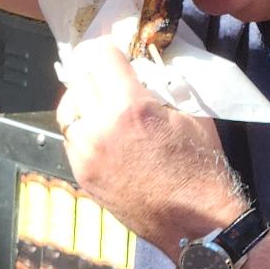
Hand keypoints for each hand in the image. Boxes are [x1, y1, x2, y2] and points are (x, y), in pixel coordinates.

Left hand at [58, 39, 246, 258]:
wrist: (195, 223)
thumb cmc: (201, 165)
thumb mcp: (192, 112)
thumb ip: (164, 82)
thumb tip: (148, 59)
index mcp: (130, 107)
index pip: (100, 55)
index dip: (111, 45)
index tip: (121, 47)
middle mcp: (98, 128)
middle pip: (78, 75)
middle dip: (96, 67)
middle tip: (114, 67)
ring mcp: (84, 154)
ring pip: (68, 107)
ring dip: (85, 96)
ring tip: (107, 100)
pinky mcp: (81, 174)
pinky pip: (72, 136)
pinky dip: (85, 125)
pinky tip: (108, 130)